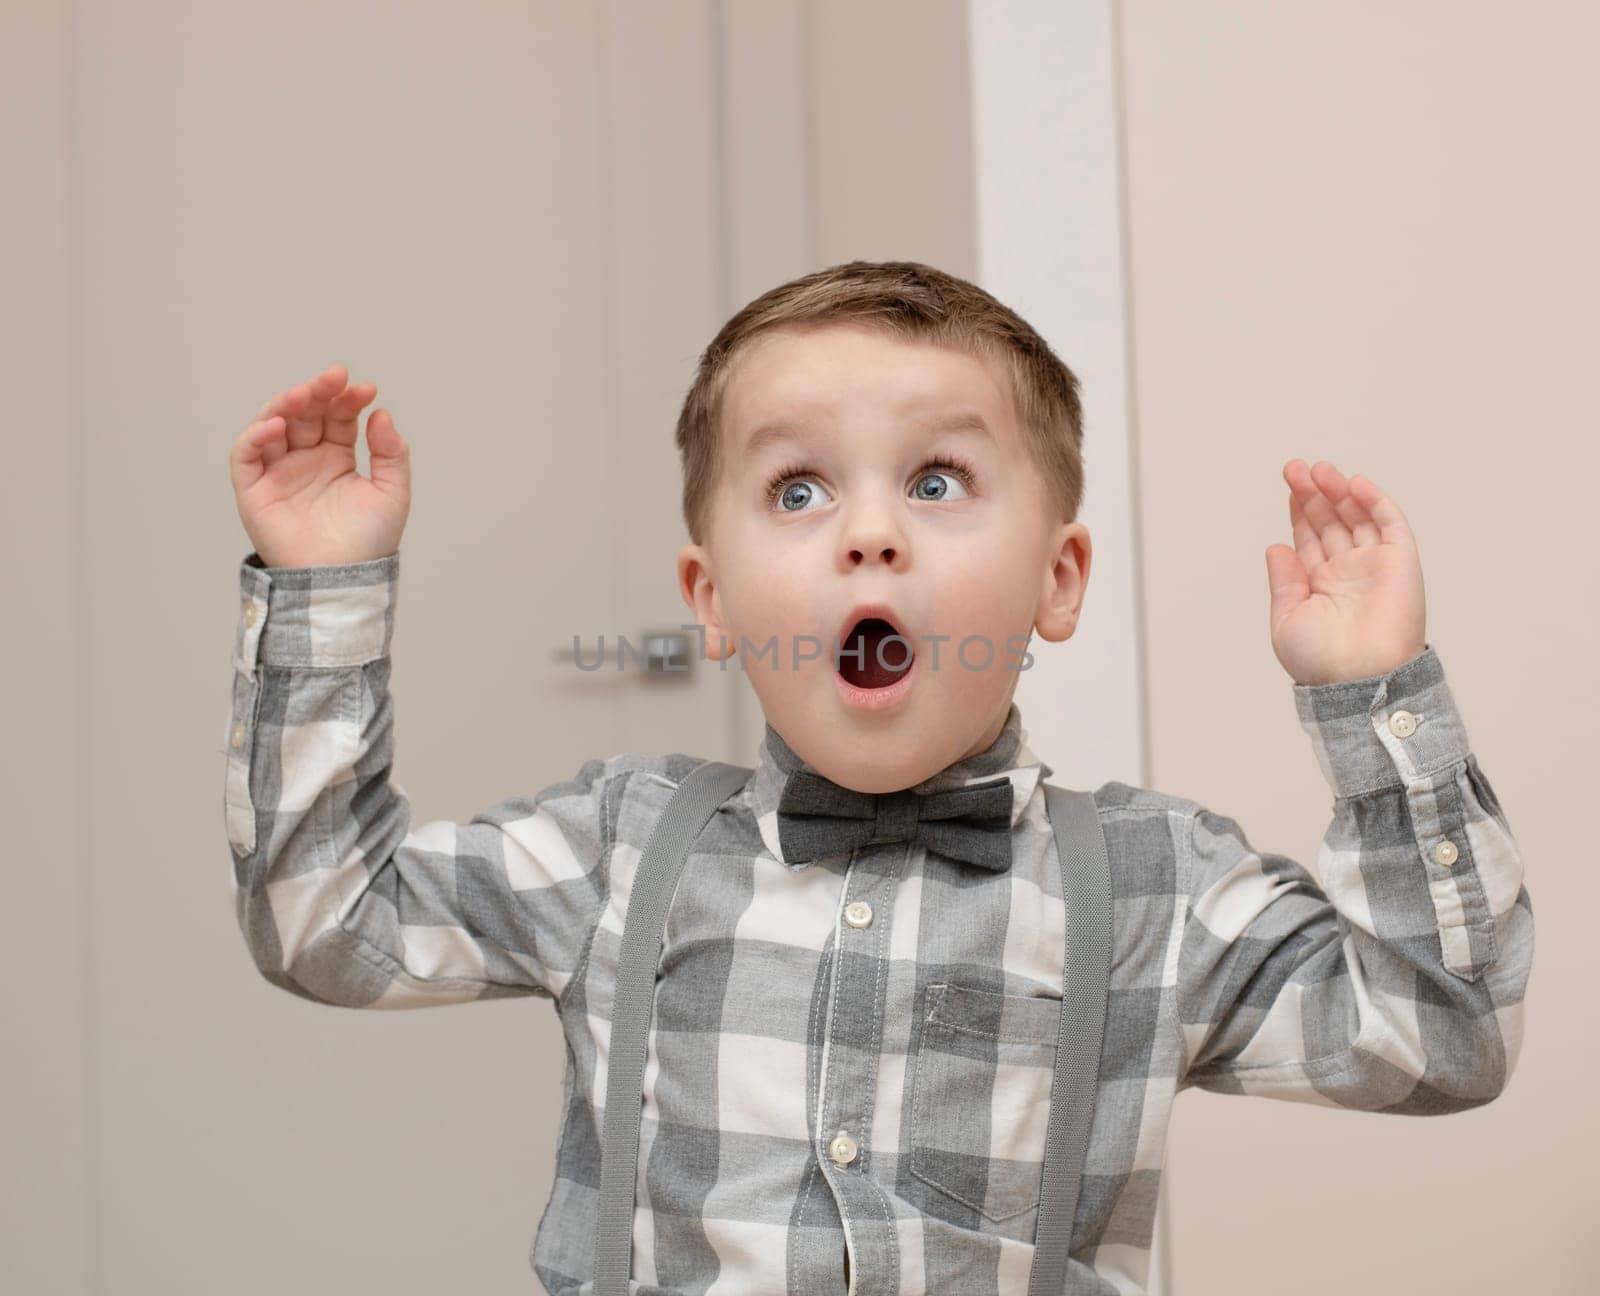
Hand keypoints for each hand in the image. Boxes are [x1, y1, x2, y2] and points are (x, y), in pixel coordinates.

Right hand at [228, 363, 410, 568]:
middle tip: (334, 377)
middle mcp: (305, 460)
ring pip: (273, 425)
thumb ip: (392, 454)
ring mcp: (278, 472)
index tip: (366, 390)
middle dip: (318, 393)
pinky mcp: (253, 489)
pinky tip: (277, 424)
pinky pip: (246, 455)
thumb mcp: (392, 493)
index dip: (348, 399)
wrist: (343, 580)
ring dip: (286, 405)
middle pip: (305, 414)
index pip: (337, 417)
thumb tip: (382, 414)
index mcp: (336, 458)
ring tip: (306, 393)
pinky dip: (256, 436)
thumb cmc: (369, 542)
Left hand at [1265, 460, 1426, 685]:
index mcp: (1320, 585)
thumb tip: (1275, 545)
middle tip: (1295, 467)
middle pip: (1331, 521)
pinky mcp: (1401, 563)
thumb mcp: (1287, 620)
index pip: (1310, 537)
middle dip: (1314, 493)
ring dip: (1340, 491)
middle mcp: (1348, 571)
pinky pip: (1390, 525)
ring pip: (1358, 517)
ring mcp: (1375, 565)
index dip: (1300, 509)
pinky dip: (1374, 501)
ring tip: (1319, 469)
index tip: (1289, 484)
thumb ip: (1284, 581)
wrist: (1359, 680)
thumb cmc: (1321, 662)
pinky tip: (1353, 483)